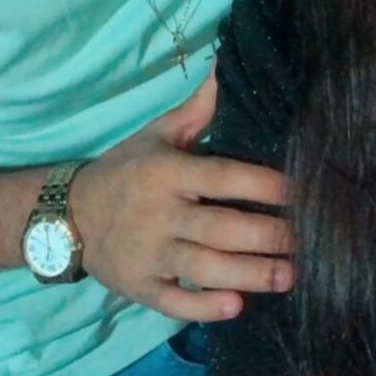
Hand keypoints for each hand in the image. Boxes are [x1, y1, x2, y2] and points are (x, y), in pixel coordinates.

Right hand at [69, 67, 293, 321]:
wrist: (68, 214)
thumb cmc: (126, 169)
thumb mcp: (158, 133)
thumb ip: (198, 108)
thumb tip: (227, 66)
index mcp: (168, 173)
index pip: (222, 177)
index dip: (261, 184)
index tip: (298, 190)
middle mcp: (161, 214)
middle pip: (221, 228)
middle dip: (266, 236)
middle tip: (306, 240)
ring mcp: (149, 255)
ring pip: (204, 268)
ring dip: (249, 274)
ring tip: (289, 276)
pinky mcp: (140, 288)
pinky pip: (174, 302)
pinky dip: (204, 308)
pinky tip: (237, 307)